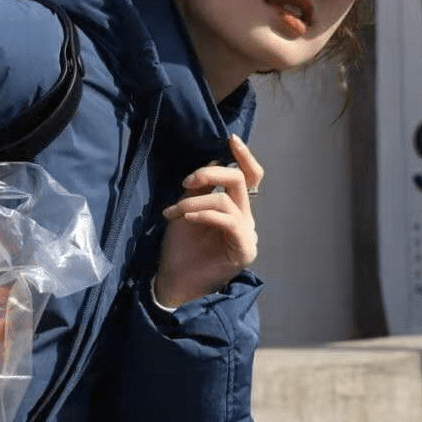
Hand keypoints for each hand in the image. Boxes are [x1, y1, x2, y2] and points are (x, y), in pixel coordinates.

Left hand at [155, 133, 262, 306]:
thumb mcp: (186, 210)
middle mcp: (245, 218)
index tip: (230, 139)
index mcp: (234, 208)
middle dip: (210, 174)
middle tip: (186, 183)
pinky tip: (185, 218)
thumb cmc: (180, 249)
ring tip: (172, 213)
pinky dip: (203, 214)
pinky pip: (227, 220)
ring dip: (194, 202)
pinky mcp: (244, 248)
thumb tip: (211, 164)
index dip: (244, 156)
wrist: (174, 281)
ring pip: (226, 200)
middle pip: (239, 180)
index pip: (249, 177)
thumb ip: (200, 189)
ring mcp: (247, 233)